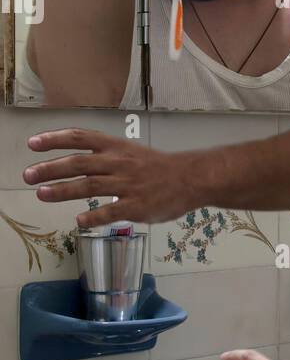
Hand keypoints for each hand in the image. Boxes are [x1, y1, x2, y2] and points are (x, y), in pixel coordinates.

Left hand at [23, 128, 190, 227]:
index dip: (54, 139)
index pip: (80, 138)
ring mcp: (127, 185)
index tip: (32, 144)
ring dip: (62, 190)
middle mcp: (118, 163)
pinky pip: (111, 212)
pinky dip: (94, 217)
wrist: (191, 178)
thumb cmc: (159, 167)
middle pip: (78, 163)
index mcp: (116, 147)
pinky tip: (78, 221)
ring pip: (89, 186)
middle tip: (28, 175)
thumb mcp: (131, 153)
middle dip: (50, 168)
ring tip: (41, 194)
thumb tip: (75, 165)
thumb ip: (105, 158)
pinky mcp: (137, 206)